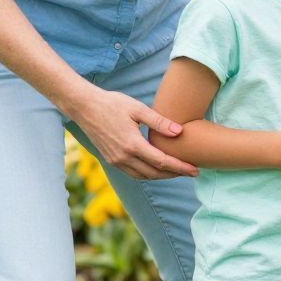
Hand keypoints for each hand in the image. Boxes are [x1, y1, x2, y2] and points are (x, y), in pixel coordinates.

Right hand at [74, 88, 196, 180]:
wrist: (84, 107)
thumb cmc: (112, 104)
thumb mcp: (138, 109)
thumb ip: (159, 122)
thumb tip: (180, 132)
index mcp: (132, 145)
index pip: (162, 162)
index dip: (180, 167)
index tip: (195, 169)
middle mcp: (123, 157)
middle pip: (154, 173)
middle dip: (175, 174)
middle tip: (192, 172)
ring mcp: (115, 161)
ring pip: (143, 176)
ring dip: (161, 176)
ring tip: (177, 171)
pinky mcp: (111, 160)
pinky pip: (133, 173)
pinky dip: (147, 174)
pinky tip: (157, 168)